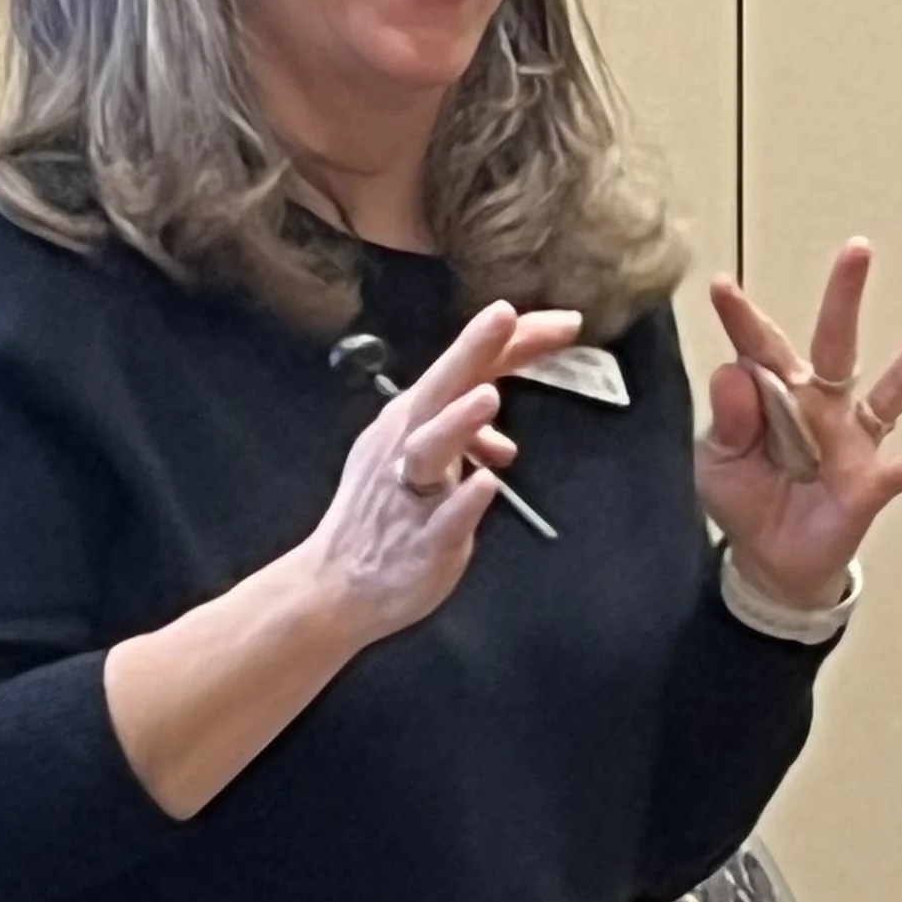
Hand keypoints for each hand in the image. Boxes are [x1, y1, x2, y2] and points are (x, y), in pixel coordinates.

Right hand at [307, 298, 580, 642]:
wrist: (335, 586)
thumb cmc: (381, 517)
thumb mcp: (419, 466)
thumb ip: (463, 444)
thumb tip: (501, 444)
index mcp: (412, 421)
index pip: (465, 370)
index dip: (512, 342)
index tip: (565, 322)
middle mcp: (406, 446)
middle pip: (439, 390)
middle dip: (471, 350)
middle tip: (505, 314)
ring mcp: (409, 494)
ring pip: (430, 450)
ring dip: (458, 422)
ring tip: (488, 397)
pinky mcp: (420, 543)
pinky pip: (442, 521)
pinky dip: (462, 502)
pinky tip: (486, 484)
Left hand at [698, 241, 901, 610]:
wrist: (770, 562)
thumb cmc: (745, 499)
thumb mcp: (718, 463)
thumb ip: (726, 422)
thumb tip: (733, 372)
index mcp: (775, 395)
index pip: (759, 348)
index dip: (742, 320)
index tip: (722, 286)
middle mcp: (822, 405)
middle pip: (837, 343)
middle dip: (845, 298)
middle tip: (858, 249)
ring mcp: (854, 440)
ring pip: (895, 386)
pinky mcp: (874, 481)